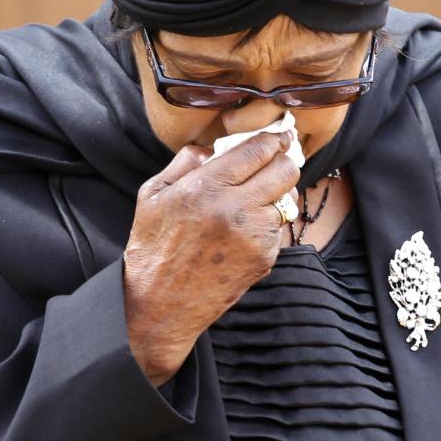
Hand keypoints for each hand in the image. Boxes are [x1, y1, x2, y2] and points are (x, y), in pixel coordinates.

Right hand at [123, 130, 299, 384]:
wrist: (161, 303)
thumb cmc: (153, 247)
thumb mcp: (153, 195)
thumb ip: (184, 163)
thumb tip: (211, 147)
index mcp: (206, 186)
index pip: (258, 150)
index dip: (273, 139)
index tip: (278, 136)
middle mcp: (235, 208)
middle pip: (285, 170)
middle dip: (283, 161)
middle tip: (275, 161)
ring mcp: (253, 235)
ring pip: (287, 199)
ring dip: (277, 194)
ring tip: (256, 198)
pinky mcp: (264, 257)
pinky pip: (279, 228)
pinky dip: (269, 223)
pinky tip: (246, 229)